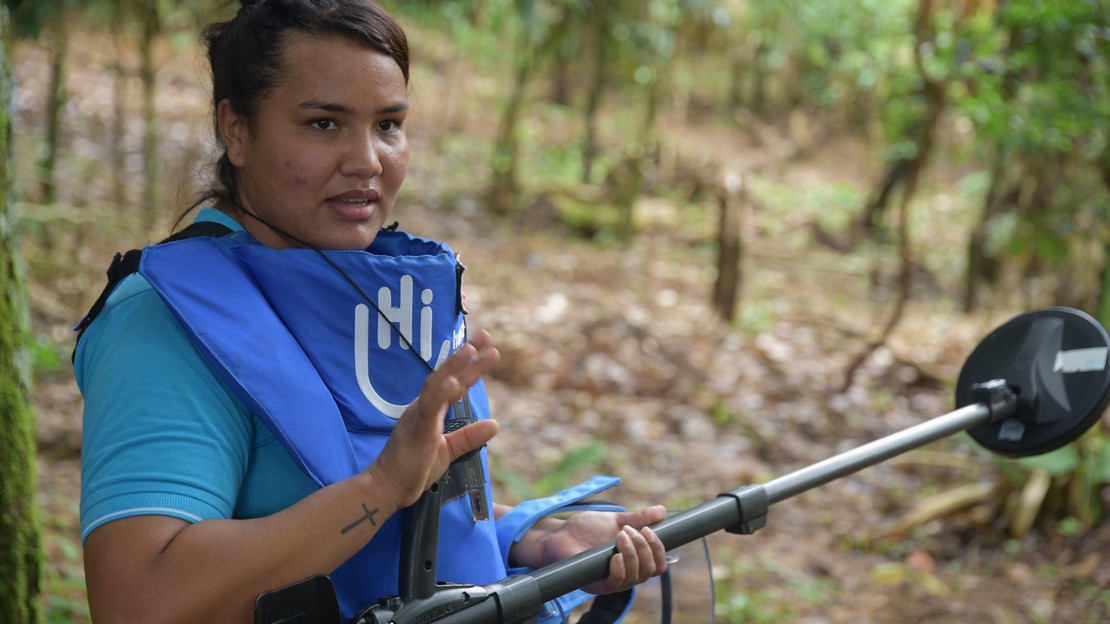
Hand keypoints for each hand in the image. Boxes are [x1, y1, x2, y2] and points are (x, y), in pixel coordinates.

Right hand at [368, 330, 500, 508]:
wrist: (387, 488)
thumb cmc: (413, 469)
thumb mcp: (449, 451)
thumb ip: (470, 437)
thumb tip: (495, 424)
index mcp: (431, 410)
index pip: (452, 381)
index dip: (469, 364)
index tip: (486, 346)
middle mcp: (423, 407)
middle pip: (446, 375)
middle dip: (465, 356)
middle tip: (486, 335)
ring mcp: (418, 416)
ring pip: (436, 386)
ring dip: (453, 367)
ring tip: (471, 349)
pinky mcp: (416, 431)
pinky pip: (428, 409)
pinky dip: (440, 394)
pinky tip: (453, 382)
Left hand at [517, 505, 668, 594]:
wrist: (560, 533)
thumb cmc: (586, 529)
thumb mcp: (616, 520)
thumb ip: (639, 518)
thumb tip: (663, 510)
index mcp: (634, 561)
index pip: (658, 565)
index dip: (659, 550)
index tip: (650, 530)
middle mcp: (626, 574)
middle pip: (650, 571)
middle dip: (645, 548)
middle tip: (631, 531)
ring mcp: (612, 581)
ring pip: (635, 577)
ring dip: (632, 554)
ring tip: (620, 535)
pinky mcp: (596, 585)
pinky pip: (616, 584)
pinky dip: (620, 569)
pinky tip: (615, 555)